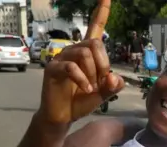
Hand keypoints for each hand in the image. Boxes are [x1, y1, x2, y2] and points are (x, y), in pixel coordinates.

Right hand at [38, 0, 123, 124]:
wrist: (64, 115)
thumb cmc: (82, 101)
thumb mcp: (105, 93)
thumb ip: (114, 84)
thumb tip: (113, 77)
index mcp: (87, 53)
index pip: (95, 28)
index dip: (102, 12)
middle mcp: (74, 51)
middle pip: (94, 43)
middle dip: (103, 64)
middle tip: (100, 81)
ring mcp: (62, 58)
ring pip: (84, 54)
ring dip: (93, 73)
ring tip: (91, 87)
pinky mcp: (53, 68)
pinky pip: (71, 67)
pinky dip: (83, 80)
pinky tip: (86, 90)